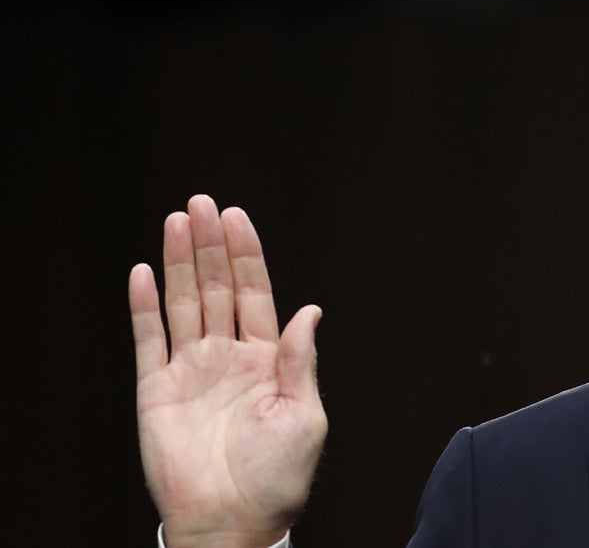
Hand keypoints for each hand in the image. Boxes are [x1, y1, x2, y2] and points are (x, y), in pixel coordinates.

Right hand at [129, 195, 326, 546]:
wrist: (232, 522)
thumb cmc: (277, 478)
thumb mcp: (306, 416)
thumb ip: (301, 360)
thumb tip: (312, 310)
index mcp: (266, 361)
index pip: (255, 294)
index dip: (246, 255)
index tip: (237, 217)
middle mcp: (228, 358)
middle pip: (217, 288)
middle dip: (211, 245)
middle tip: (202, 203)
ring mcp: (191, 371)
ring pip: (184, 303)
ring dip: (180, 261)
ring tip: (177, 221)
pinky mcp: (157, 390)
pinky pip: (148, 340)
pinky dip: (145, 306)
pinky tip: (145, 272)